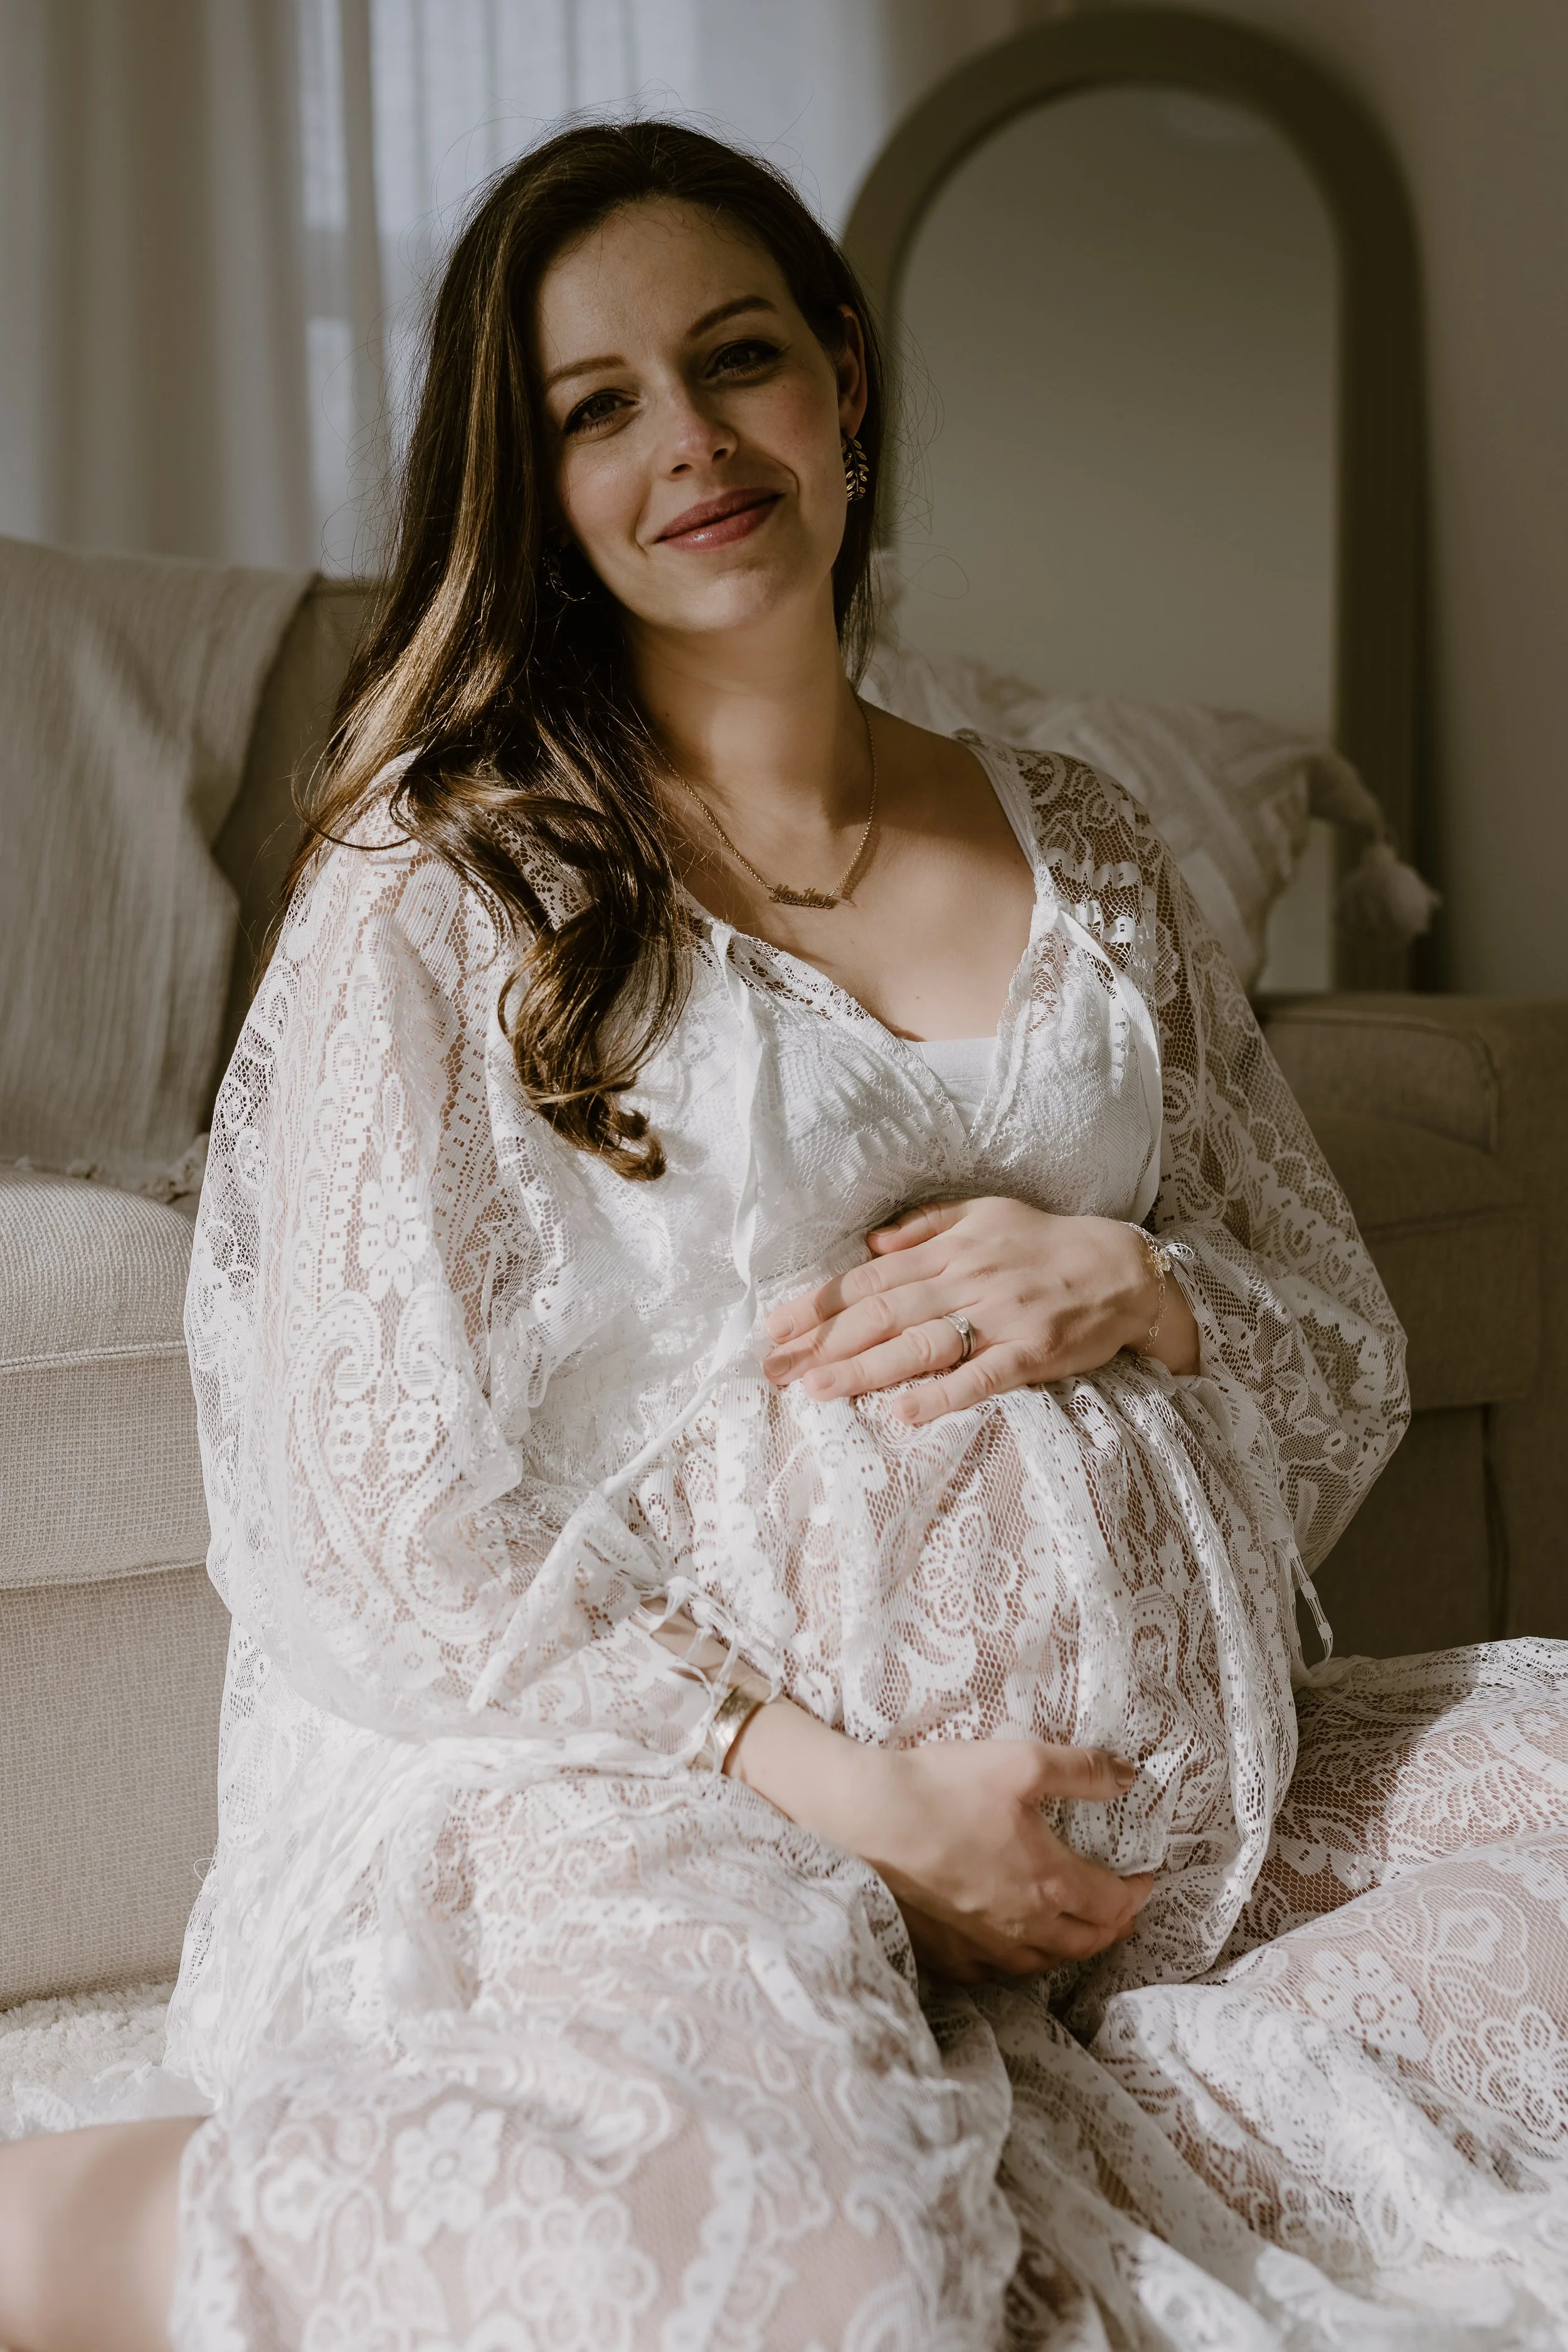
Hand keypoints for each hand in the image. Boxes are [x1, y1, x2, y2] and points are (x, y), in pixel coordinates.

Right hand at [730, 1714, 1152, 1978]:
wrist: (858, 1819)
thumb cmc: (939, 1788)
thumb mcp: (1020, 1762)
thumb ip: (1083, 1770)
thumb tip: (1130, 1777)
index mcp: (1049, 1881)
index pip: (1114, 1903)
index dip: (1137, 1892)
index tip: (1145, 1878)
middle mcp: (1023, 1926)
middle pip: (1087, 1943)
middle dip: (1112, 1926)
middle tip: (1120, 1908)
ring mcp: (982, 1948)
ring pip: (1044, 1962)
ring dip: (1071, 1946)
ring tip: (1077, 1928)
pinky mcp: (946, 1955)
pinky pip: (998, 1970)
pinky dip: (1022, 1957)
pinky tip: (1015, 1940)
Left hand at [762, 1196, 1198, 1424]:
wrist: (1127, 1268)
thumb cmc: (1048, 1242)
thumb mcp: (986, 1214)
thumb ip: (926, 1227)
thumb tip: (870, 1242)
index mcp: (951, 1249)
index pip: (871, 1277)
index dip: (820, 1304)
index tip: (776, 1328)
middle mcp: (968, 1279)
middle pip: (883, 1313)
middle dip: (824, 1342)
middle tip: (776, 1369)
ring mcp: (1000, 1317)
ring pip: (921, 1345)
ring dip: (865, 1369)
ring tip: (818, 1390)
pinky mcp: (1032, 1352)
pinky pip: (980, 1376)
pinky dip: (941, 1395)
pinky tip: (902, 1412)